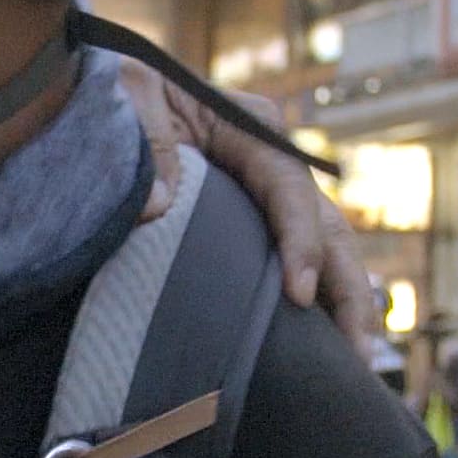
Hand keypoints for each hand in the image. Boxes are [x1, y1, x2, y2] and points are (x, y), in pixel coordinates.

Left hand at [115, 60, 381, 352]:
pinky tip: (322, 352)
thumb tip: (159, 206)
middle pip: (327, 227)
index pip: (290, 190)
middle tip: (356, 354)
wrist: (100, 97)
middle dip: (346, 290)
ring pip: (324, 250)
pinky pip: (292, 264)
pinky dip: (316, 305)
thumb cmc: (114, 92)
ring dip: (343, 305)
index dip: (300, 243)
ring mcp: (267, 195)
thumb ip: (146, 142)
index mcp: (253, 127)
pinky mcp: (253, 224)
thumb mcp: (127, 96)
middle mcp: (274, 161)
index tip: (297, 296)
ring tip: (356, 365)